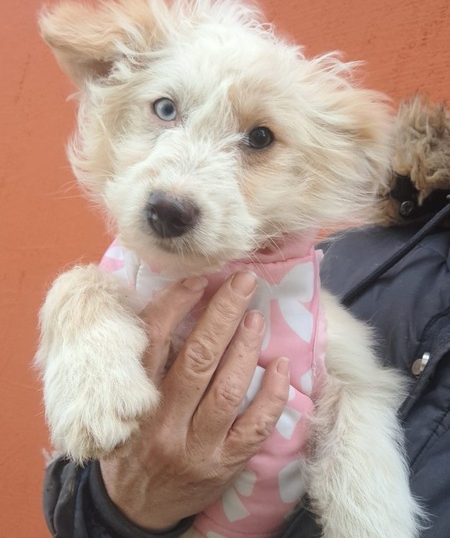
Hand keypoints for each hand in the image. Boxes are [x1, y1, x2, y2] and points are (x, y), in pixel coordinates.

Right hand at [100, 271, 290, 530]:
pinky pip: (255, 428)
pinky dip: (272, 396)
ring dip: (246, 348)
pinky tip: (281, 366)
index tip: (198, 280)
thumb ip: (143, 365)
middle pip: (197, 360)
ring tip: (256, 316)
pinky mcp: (224, 466)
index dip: (176, 306)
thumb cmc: (129, 444)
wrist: (136, 508)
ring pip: (228, 390)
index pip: (153, 343)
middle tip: (243, 282)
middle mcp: (164, 424)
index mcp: (135, 401)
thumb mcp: (121, 404)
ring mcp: (198, 447)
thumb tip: (176, 309)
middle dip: (223, 314)